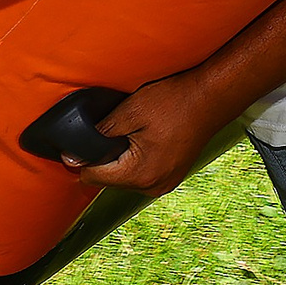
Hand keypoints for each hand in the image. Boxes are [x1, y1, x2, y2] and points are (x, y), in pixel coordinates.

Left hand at [69, 70, 239, 196]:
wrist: (211, 98)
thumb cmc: (175, 101)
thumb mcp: (130, 111)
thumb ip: (99, 134)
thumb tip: (74, 155)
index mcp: (140, 174)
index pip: (93, 178)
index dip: (81, 159)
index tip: (79, 142)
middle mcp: (153, 186)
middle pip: (110, 180)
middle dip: (103, 158)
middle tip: (110, 130)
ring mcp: (165, 183)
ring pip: (126, 178)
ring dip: (120, 160)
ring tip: (129, 132)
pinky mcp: (173, 176)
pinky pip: (143, 174)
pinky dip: (137, 160)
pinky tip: (142, 139)